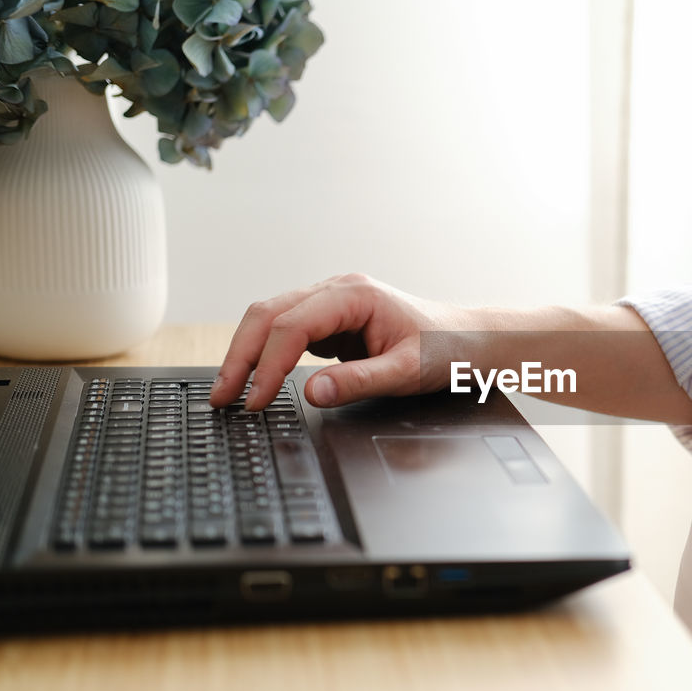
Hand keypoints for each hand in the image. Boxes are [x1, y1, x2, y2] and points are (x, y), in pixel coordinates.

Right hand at [210, 273, 474, 410]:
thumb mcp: (407, 373)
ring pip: (270, 318)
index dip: (267, 365)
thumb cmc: (445, 349)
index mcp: (354, 295)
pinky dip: (265, 353)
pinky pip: (287, 330)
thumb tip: (312, 392)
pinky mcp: (331, 319)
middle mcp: (337, 290)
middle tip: (222, 397)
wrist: (469, 340)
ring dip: (247, 353)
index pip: (292, 326)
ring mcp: (331, 302)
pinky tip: (256, 378)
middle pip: (268, 314)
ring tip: (229, 391)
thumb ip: (359, 382)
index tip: (255, 400)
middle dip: (240, 356)